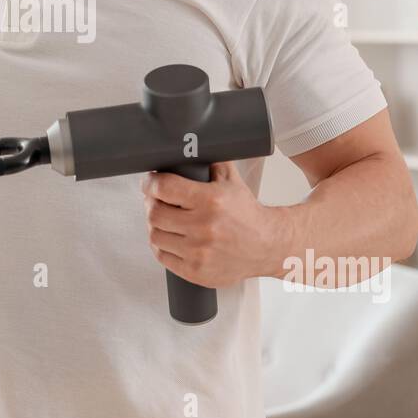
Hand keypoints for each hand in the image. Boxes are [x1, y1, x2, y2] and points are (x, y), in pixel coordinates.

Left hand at [140, 161, 286, 287]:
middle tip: (155, 200)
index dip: (150, 182)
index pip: (164, 187)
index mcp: (211, 200)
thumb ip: (211, 161)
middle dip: (151, 203)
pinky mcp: (196, 272)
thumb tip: (189, 145)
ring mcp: (199, 252)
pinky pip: (162, 256)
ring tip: (162, 219)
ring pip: (155, 235)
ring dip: (155, 225)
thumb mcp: (232, 181)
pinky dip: (161, 245)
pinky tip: (168, 237)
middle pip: (155, 213)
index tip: (150, 182)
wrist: (267, 246)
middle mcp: (204, 227)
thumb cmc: (246, 213)